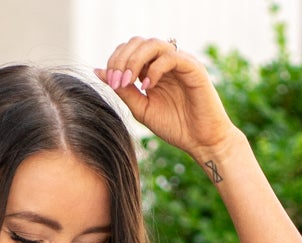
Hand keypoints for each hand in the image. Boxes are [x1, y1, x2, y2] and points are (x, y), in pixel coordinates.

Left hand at [94, 37, 236, 161]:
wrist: (202, 142)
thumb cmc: (176, 127)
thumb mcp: (142, 109)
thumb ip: (123, 91)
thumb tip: (99, 72)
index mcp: (153, 69)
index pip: (130, 49)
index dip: (116, 60)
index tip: (110, 82)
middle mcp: (166, 62)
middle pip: (139, 42)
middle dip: (122, 58)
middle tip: (117, 81)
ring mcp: (180, 62)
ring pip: (153, 44)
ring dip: (135, 60)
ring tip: (130, 81)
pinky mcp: (193, 68)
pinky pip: (171, 56)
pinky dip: (155, 68)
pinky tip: (148, 86)